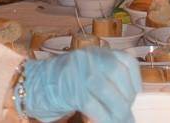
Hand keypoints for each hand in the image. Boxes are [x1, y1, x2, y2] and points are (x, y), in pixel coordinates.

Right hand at [23, 48, 140, 121]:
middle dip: (126, 98)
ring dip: (118, 110)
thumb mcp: (86, 73)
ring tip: (119, 120)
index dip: (135, 79)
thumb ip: (106, 81)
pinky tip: (105, 122)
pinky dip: (103, 117)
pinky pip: (93, 105)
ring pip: (108, 91)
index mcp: (95, 53)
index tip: (136, 94)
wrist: (33, 84)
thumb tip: (128, 104)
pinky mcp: (70, 89)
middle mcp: (88, 58)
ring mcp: (79, 72)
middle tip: (125, 112)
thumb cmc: (63, 83)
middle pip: (118, 75)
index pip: (125, 60)